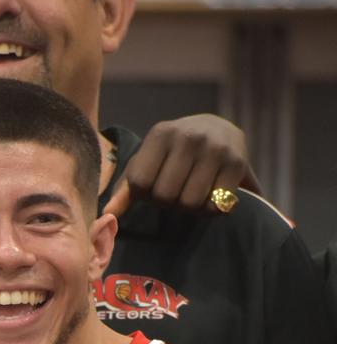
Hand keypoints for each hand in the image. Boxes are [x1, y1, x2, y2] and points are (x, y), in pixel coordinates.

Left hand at [103, 114, 257, 217]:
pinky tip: (209, 196)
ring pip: (191, 203)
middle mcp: (188, 137)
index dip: (144, 195)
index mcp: (160, 134)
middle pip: (165, 196)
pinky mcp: (237, 163)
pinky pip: (216, 206)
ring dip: (189, 209)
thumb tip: (107, 215)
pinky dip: (209, 210)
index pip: (140, 184)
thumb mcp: (146, 162)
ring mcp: (215, 148)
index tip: (153, 187)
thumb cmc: (172, 152)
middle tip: (175, 192)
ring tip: (191, 194)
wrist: (219, 128)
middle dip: (167, 203)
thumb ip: (125, 189)